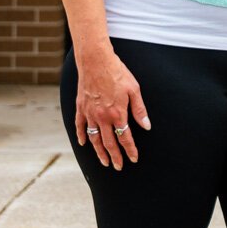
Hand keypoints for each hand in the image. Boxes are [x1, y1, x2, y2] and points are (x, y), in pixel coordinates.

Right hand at [74, 43, 150, 170]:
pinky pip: (80, 126)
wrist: (96, 61)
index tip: (133, 159)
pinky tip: (84, 144)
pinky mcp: (81, 108)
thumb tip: (146, 126)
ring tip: (104, 162)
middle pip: (109, 143)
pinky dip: (82, 136)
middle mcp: (102, 117)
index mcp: (117, 114)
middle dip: (115, 156)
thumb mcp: (134, 89)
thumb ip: (139, 109)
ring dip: (99, 152)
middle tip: (118, 167)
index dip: (130, 150)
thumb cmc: (117, 72)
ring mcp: (90, 114)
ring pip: (94, 138)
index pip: (125, 138)